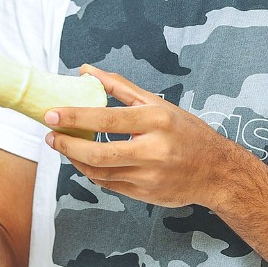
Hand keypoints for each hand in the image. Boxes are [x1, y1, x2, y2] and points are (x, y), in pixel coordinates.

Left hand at [42, 65, 233, 207]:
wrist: (217, 172)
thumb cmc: (185, 132)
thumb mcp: (157, 104)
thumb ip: (119, 87)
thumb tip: (86, 71)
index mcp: (156, 121)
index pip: (107, 119)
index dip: (75, 117)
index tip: (51, 114)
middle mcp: (153, 150)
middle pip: (99, 153)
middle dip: (68, 146)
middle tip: (50, 136)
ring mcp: (149, 176)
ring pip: (100, 172)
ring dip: (76, 160)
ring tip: (63, 146)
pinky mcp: (146, 195)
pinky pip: (109, 184)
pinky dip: (92, 173)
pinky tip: (83, 161)